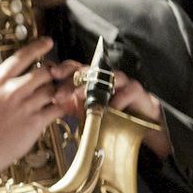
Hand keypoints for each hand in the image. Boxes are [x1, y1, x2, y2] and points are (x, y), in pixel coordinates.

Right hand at [0, 38, 74, 185]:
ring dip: (54, 90)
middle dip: (49, 72)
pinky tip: (56, 107)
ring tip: (51, 93)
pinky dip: (60, 106)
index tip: (47, 42)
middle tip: (50, 75)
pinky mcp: (35, 122)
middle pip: (42, 72)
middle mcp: (12, 91)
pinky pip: (56, 108)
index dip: (37, 47)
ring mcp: (25, 107)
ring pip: (51, 89)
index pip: (21, 57)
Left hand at [51, 61, 171, 159]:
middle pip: (91, 71)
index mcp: (92, 79)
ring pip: (110, 77)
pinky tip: (110, 108)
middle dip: (76, 80)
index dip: (65, 68)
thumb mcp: (85, 111)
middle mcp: (107, 77)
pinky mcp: (138, 92)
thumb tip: (54, 102)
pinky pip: (128, 92)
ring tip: (83, 98)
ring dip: (95, 88)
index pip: (77, 67)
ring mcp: (123, 82)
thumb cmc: (109, 115)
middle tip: (62, 93)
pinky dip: (118, 100)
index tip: (53, 73)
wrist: (139, 125)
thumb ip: (71, 105)